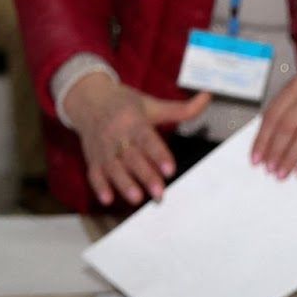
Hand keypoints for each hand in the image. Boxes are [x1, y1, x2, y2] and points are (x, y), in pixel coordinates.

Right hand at [64, 73, 211, 205]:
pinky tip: (108, 200)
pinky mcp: (93, 159)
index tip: (170, 170)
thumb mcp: (151, 105)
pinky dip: (100, 187)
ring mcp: (103, 149)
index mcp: (133, 121)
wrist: (89, 100)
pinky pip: (94, 174)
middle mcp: (117, 136)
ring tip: (136, 198)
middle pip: (132, 158)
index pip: (147, 139)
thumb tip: (207, 97)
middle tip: (159, 193)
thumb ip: (181, 109)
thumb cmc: (124, 104)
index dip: (158, 155)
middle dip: (145, 176)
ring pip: (113, 168)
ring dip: (124, 184)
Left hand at [251, 75, 296, 178]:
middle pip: (287, 126)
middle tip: (269, 169)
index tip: (256, 159)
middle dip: (275, 151)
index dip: (262, 140)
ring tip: (282, 173)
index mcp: (296, 86)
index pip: (272, 115)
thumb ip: (280, 121)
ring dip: (290, 158)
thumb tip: (263, 151)